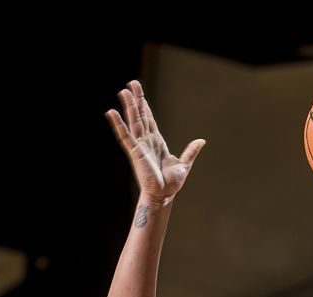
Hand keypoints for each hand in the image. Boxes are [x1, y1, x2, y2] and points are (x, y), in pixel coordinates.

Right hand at [106, 80, 204, 205]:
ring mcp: (140, 146)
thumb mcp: (184, 164)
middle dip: (137, 100)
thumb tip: (201, 141)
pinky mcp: (135, 152)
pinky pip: (125, 135)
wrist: (164, 196)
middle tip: (132, 83)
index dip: (145, 107)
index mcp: (156, 142)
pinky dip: (118, 124)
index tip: (140, 95)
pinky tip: (111, 112)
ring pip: (133, 121)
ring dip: (129, 106)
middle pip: (140, 116)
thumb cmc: (171, 184)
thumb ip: (190, 151)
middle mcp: (146, 142)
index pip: (149, 120)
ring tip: (124, 91)